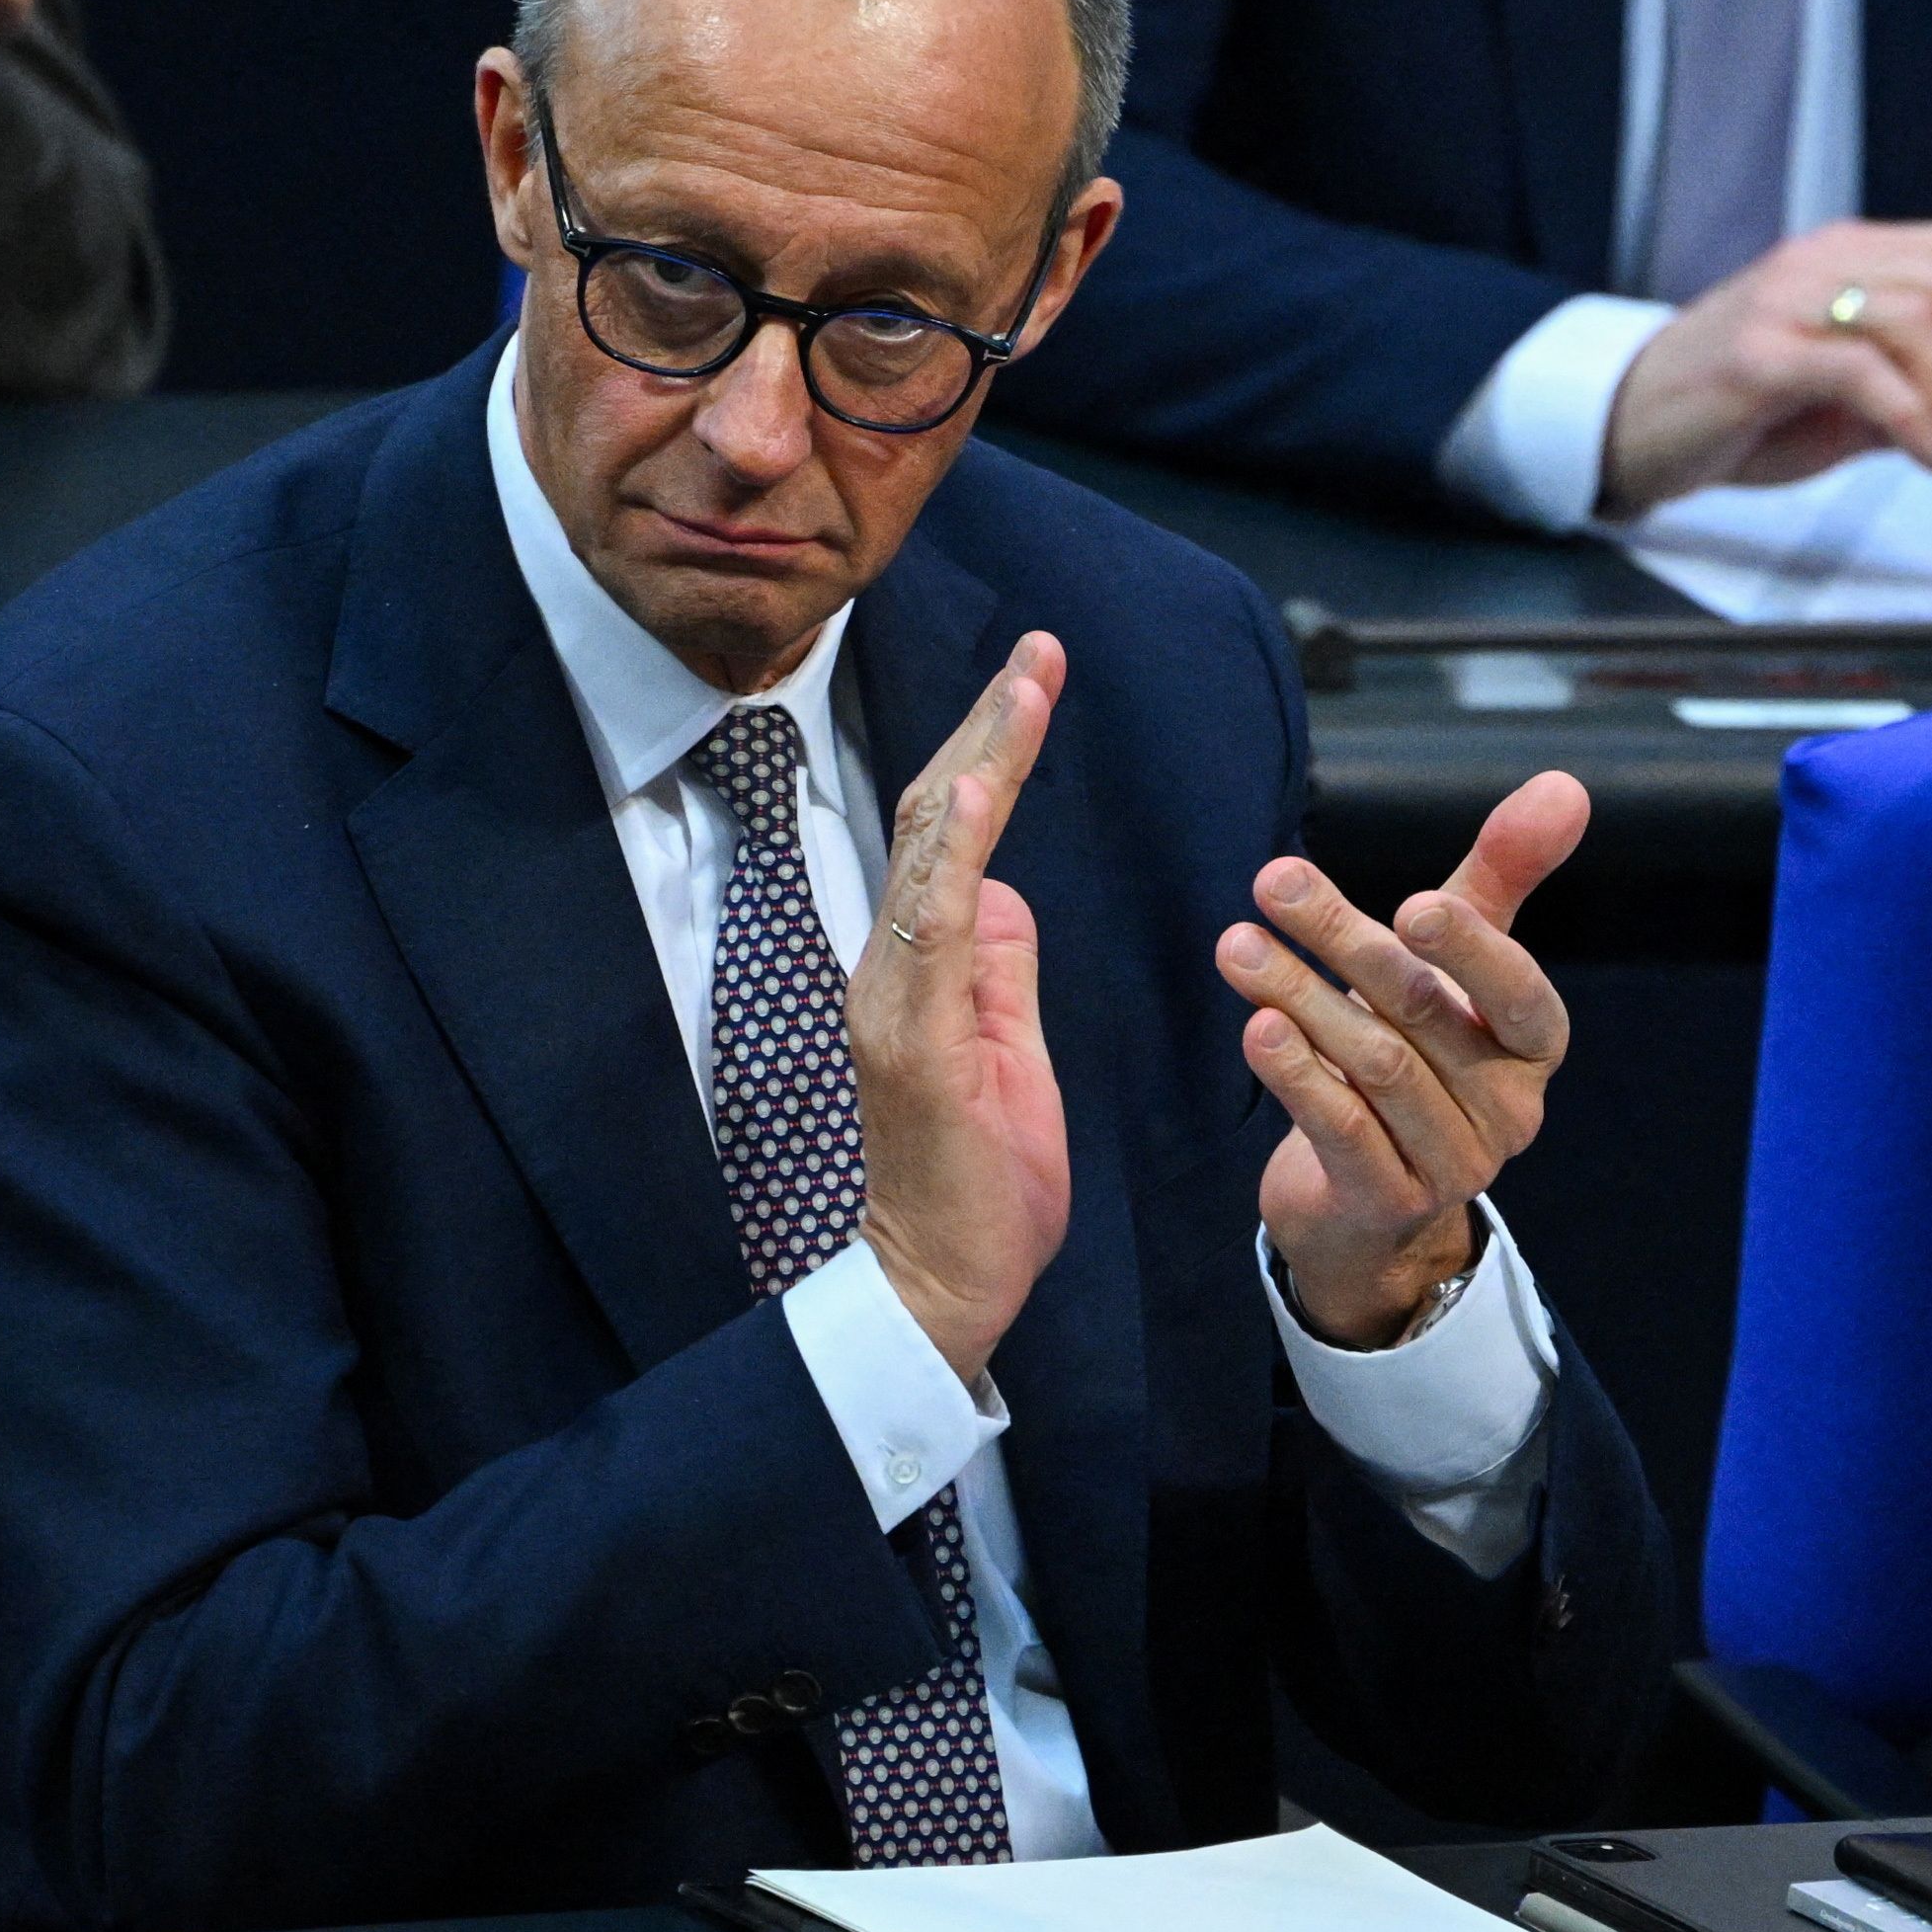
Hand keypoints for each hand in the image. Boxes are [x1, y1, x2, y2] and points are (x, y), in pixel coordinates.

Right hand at [850, 635, 1074, 1380]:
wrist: (939, 1284)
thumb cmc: (981, 1181)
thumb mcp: (1010, 1052)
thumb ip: (1000, 967)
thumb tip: (1003, 893)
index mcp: (923, 964)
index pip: (954, 832)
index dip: (992, 750)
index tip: (1034, 677)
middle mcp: (892, 965)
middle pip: (937, 818)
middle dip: (990, 727)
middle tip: (1039, 648)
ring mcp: (894, 997)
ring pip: (932, 852)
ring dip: (982, 762)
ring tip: (1024, 684)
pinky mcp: (911, 1038)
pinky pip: (930, 928)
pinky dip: (954, 852)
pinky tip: (980, 791)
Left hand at [1243, 770, 1590, 1345]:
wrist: (1367, 1198)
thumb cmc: (1417, 1049)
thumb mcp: (1454, 960)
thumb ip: (1503, 873)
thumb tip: (1567, 784)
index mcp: (1534, 1044)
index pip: (1520, 993)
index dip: (1469, 950)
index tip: (1409, 904)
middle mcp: (1509, 1108)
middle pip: (1422, 1012)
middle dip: (1343, 942)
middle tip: (1273, 881)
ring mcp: (1454, 1164)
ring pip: (1376, 1067)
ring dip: (1300, 997)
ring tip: (1236, 947)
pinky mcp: (1390, 1202)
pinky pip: (1343, 1129)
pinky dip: (1298, 1075)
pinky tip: (1257, 1029)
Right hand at [1598, 217, 1931, 518]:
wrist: (1629, 429)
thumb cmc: (1745, 417)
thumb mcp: (1855, 413)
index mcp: (1851, 257)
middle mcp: (1822, 261)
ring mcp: (1786, 302)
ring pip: (1919, 319)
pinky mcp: (1758, 355)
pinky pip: (1865, 371)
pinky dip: (1914, 419)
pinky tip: (1925, 458)